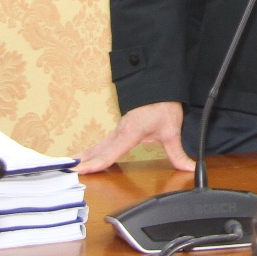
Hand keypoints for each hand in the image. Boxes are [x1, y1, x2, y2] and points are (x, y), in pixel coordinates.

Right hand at [76, 101, 193, 172]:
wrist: (161, 85)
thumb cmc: (163, 105)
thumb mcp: (172, 131)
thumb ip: (178, 153)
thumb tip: (190, 167)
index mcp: (129, 134)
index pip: (109, 153)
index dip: (95, 164)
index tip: (80, 170)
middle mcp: (119, 132)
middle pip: (98, 151)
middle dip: (82, 162)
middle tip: (66, 172)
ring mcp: (118, 130)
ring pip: (98, 147)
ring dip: (84, 156)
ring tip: (69, 167)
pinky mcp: (120, 129)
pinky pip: (102, 143)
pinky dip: (92, 151)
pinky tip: (85, 157)